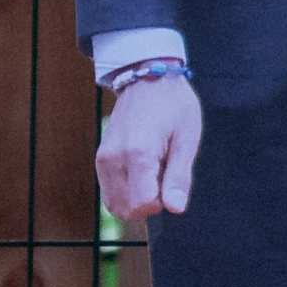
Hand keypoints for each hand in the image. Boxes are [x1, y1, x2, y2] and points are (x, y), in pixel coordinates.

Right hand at [97, 77, 203, 226]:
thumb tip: (175, 208)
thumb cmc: (173, 105)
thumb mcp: (187, 138)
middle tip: (164, 172)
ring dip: (137, 197)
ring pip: (116, 205)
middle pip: (128, 209)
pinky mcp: (99, 159)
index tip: (172, 179)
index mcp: (138, 153)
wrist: (148, 77)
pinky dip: (127, 191)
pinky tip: (141, 168)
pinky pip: (110, 193)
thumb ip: (179, 176)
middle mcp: (114, 159)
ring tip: (153, 168)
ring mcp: (102, 159)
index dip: (163, 201)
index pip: (143, 204)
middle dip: (149, 201)